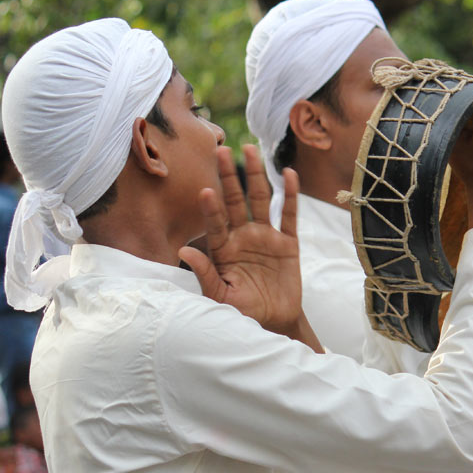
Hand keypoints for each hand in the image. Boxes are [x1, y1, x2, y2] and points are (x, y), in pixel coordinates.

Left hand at [178, 145, 311, 344]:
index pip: (215, 224)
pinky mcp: (288, 243)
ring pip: (260, 200)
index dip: (211, 208)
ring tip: (250, 150)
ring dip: (256, 176)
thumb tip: (183, 250)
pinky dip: (289, 196)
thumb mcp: (220, 297)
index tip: (205, 191)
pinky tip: (288, 174)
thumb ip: (205, 274)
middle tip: (221, 150)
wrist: (274, 323)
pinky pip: (289, 216)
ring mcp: (266, 237)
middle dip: (228, 177)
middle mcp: (243, 237)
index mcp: (223, 250)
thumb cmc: (243, 312)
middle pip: (235, 201)